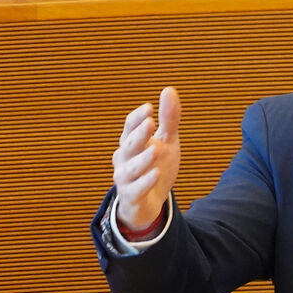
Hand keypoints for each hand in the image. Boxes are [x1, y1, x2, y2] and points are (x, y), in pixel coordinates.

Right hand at [113, 87, 181, 230]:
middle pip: (129, 145)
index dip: (137, 118)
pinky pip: (136, 189)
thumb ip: (168, 119)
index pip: (130, 127)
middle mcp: (124, 159)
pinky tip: (156, 174)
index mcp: (130, 143)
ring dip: (143, 159)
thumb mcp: (167, 141)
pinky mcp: (132, 197)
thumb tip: (168, 89)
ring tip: (156, 149)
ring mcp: (125, 179)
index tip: (149, 107)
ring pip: (131, 168)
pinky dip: (145, 182)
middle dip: (139, 134)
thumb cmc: (155, 166)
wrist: (150, 202)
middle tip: (151, 122)